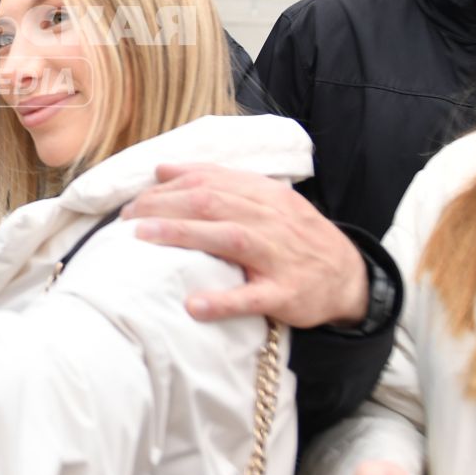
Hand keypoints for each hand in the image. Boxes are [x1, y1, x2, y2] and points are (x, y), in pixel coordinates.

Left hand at [125, 163, 368, 327]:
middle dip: (164, 206)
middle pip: (211, 203)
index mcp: (262, 195)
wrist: (347, 275)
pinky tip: (194, 305)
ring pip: (228, 238)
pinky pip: (253, 297)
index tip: (134, 202)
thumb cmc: (293, 236)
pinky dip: (223, 301)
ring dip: (183, 235)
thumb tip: (162, 169)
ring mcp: (278, 256)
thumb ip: (214, 182)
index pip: (208, 182)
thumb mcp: (262, 199)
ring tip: (145, 238)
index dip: (167, 189)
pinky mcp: (285, 294)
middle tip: (128, 219)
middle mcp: (269, 220)